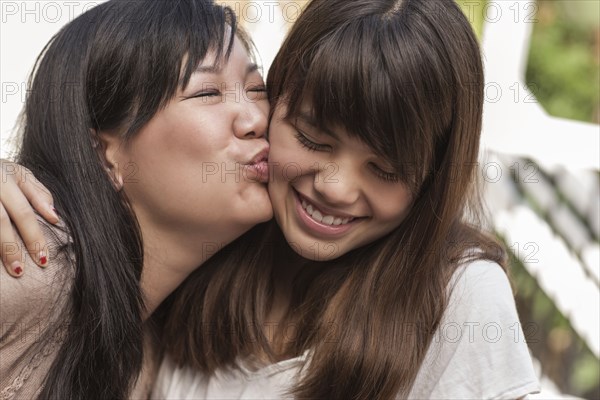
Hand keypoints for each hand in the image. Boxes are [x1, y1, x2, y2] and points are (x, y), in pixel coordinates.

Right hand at [0, 160, 58, 276]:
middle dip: (11, 248)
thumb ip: (38, 193)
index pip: (23, 212)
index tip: (44, 257)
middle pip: (0, 220)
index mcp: (5, 177)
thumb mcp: (19, 173)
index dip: (33, 236)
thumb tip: (55, 217)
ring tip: (9, 268)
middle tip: (21, 271)